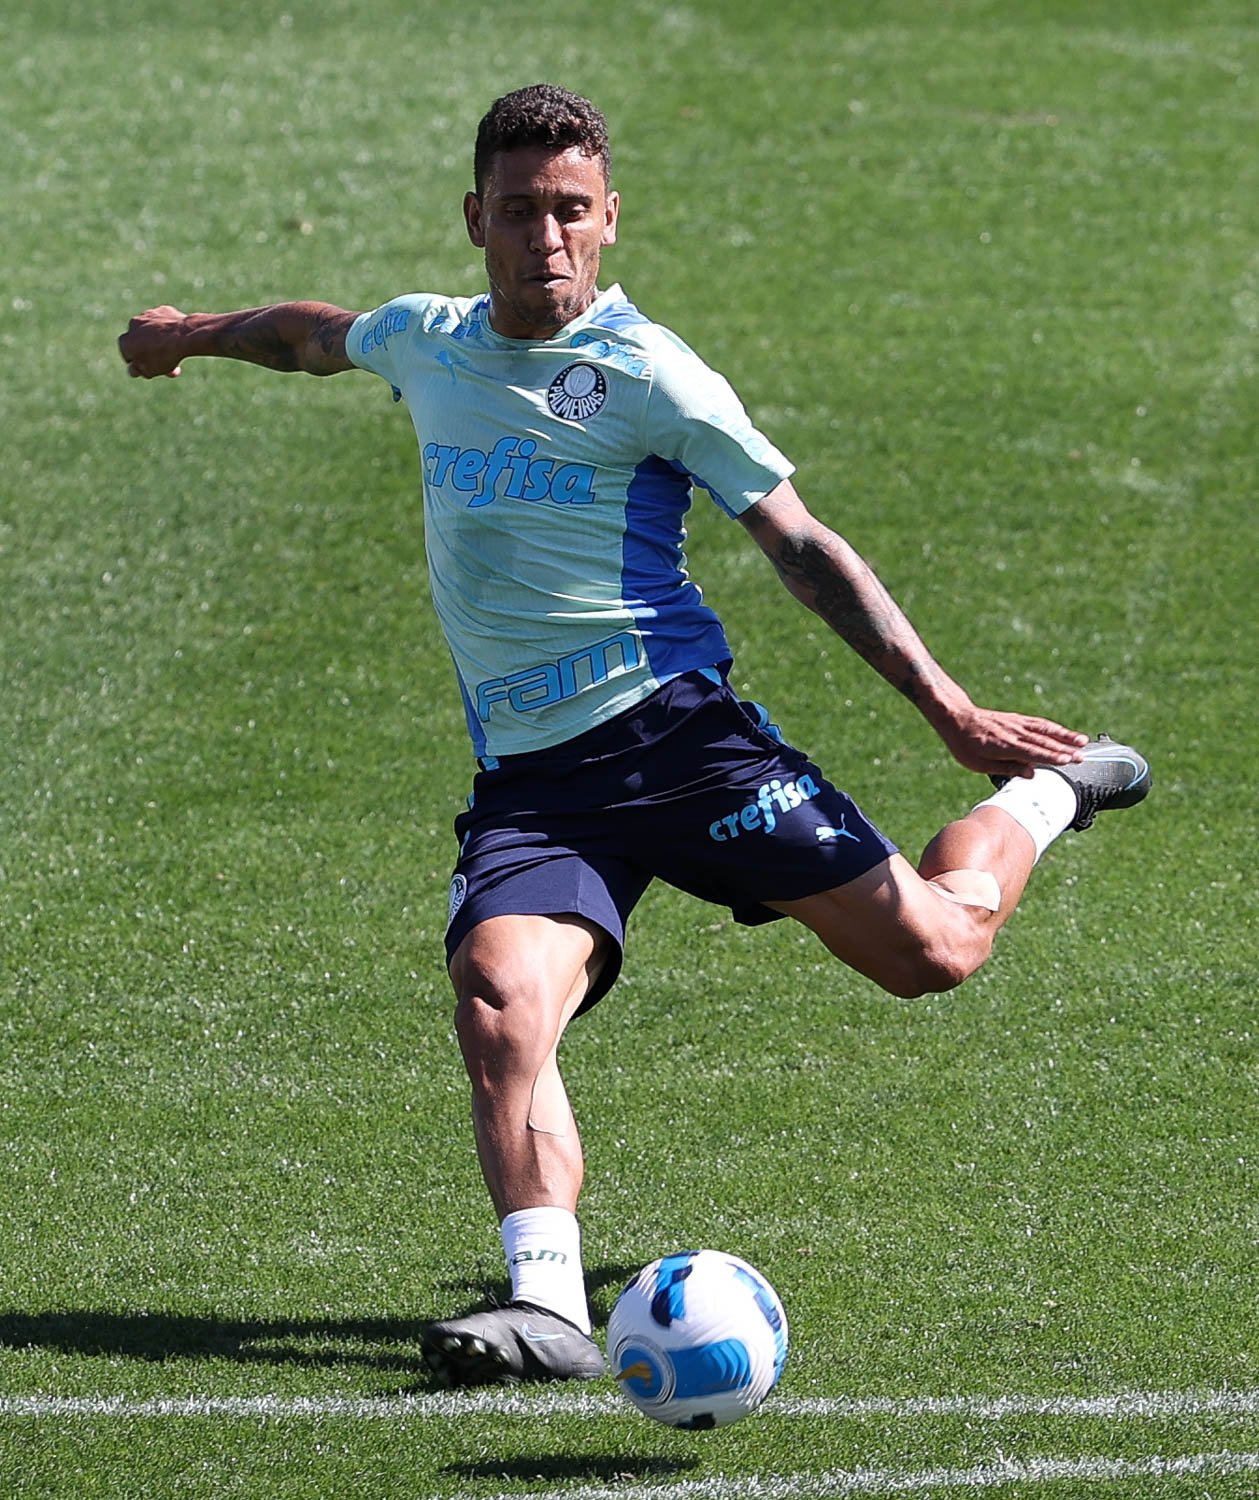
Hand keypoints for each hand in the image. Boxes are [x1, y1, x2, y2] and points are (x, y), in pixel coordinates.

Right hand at [118, 305, 187, 377]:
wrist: (185, 336)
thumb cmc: (164, 356)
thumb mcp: (149, 371)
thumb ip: (137, 370)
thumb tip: (133, 369)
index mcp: (125, 341)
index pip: (129, 356)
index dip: (141, 365)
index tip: (154, 370)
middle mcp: (132, 325)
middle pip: (141, 343)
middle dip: (153, 355)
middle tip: (168, 366)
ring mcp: (147, 315)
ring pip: (153, 333)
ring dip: (161, 343)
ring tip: (175, 353)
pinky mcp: (162, 310)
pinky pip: (165, 324)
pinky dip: (170, 331)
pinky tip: (180, 339)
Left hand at [936, 704, 1087, 778]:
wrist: (956, 717)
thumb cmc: (964, 744)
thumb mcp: (978, 763)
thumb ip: (1006, 768)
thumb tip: (1032, 774)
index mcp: (1003, 746)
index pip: (1032, 752)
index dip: (1051, 757)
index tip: (1067, 760)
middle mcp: (1013, 733)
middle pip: (1043, 741)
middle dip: (1064, 749)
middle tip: (1081, 757)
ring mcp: (1016, 724)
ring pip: (1044, 730)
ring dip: (1064, 736)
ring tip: (1082, 742)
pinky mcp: (1017, 719)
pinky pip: (1039, 723)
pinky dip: (1054, 728)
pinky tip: (1065, 733)